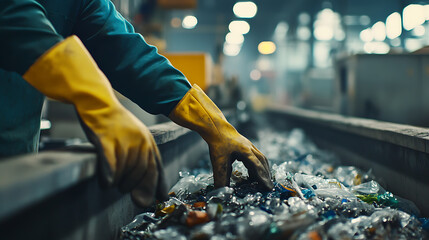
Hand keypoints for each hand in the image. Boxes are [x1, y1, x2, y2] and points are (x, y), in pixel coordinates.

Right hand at [22, 36, 166, 206]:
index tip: (158, 199)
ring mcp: (124, 141)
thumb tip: (147, 178)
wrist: (98, 102)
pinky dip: (109, 177)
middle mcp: (140, 141)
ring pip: (125, 171)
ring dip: (118, 182)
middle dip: (134, 186)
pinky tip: (106, 183)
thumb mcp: (135, 135)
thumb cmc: (114, 122)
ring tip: (112, 183)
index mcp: (148, 141)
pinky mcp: (107, 141)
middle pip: (142, 173)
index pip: (156, 167)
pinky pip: (111, 165)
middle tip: (124, 191)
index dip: (157, 185)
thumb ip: (142, 155)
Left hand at [169, 84, 272, 189]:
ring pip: (261, 159)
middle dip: (266, 175)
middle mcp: (250, 148)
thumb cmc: (217, 144)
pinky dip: (257, 165)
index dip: (262, 178)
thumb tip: (222, 193)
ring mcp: (249, 145)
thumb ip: (221, 178)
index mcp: (246, 152)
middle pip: (263, 162)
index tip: (268, 188)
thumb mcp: (218, 163)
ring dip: (263, 170)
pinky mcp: (246, 145)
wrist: (215, 128)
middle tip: (269, 187)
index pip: (257, 167)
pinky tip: (252, 172)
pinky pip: (256, 156)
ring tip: (263, 181)